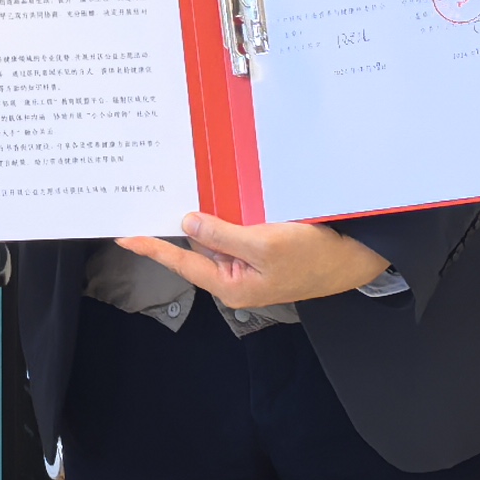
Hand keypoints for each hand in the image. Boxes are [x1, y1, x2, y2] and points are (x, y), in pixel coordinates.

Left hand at [113, 210, 388, 309]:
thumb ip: (223, 235)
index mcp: (230, 284)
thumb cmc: (313, 256)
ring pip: (216, 238)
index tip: (126, 238)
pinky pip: (235, 233)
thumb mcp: (265, 243)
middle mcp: (234, 278)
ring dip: (203, 218)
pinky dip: (225, 217)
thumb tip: (188, 223)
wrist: (353, 259)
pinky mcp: (262, 253)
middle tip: (149, 203)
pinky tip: (218, 198)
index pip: (182, 262)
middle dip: (177, 227)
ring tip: (182, 194)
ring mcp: (248, 266)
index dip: (153, 248)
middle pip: (197, 249)